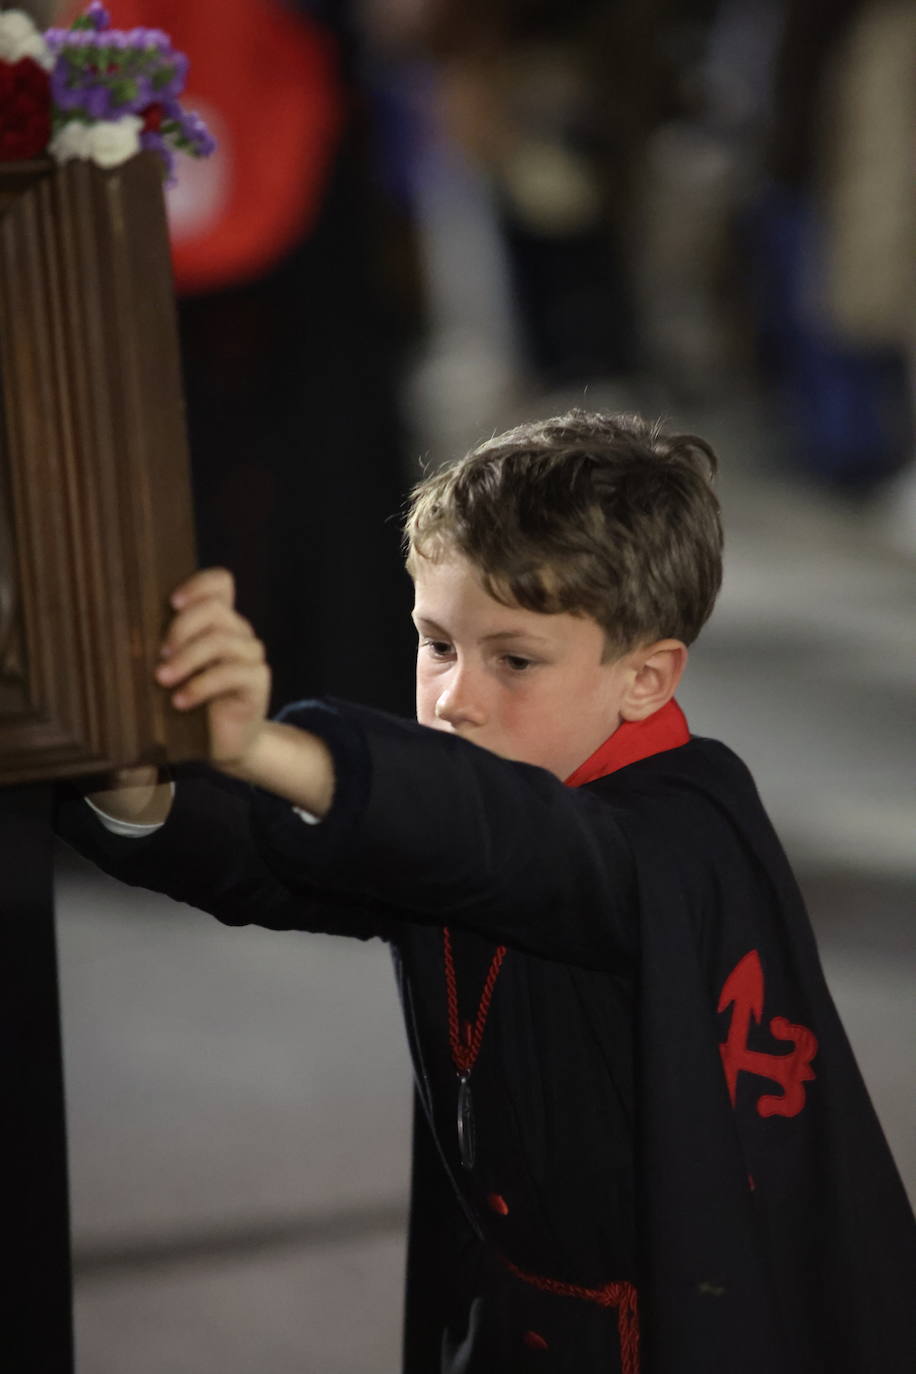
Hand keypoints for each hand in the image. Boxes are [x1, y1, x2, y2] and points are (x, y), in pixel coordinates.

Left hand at [156, 568, 270, 771]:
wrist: (220, 743)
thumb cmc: (188, 702)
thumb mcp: (171, 669)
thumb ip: (161, 647)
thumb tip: (120, 631)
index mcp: (218, 621)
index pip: (220, 583)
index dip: (198, 585)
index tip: (172, 603)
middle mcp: (238, 632)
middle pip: (215, 609)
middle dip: (181, 628)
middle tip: (159, 654)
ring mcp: (250, 655)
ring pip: (221, 640)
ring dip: (187, 659)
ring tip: (162, 680)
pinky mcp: (257, 680)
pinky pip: (232, 672)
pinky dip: (200, 685)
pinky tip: (180, 702)